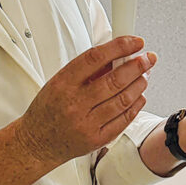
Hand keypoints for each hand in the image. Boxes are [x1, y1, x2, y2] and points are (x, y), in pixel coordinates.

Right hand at [14, 37, 156, 167]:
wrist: (37, 142)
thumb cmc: (49, 109)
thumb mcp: (60, 81)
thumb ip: (88, 69)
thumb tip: (117, 54)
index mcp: (63, 84)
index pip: (95, 58)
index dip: (119, 46)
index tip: (134, 41)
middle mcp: (74, 103)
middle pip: (115, 80)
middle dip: (137, 66)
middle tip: (148, 58)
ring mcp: (86, 123)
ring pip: (123, 100)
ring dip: (139, 84)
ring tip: (144, 75)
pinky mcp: (97, 139)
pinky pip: (124, 119)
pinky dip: (136, 105)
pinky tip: (139, 96)